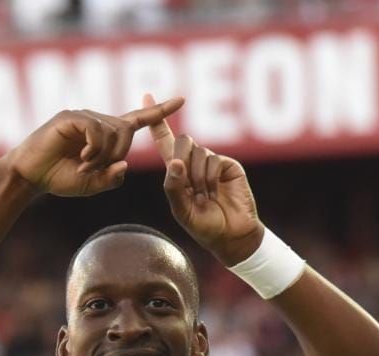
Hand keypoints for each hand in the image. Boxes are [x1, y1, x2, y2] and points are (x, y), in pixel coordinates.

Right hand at [2, 97, 184, 197]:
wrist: (29, 176)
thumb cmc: (58, 179)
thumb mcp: (90, 185)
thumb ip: (109, 178)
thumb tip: (124, 165)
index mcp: (105, 135)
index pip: (138, 120)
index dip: (159, 111)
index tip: (182, 100)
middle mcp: (97, 121)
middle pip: (126, 132)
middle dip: (117, 155)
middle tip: (94, 170)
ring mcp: (84, 116)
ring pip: (113, 131)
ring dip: (103, 155)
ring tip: (83, 167)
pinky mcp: (70, 117)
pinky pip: (96, 129)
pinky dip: (93, 148)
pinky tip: (81, 159)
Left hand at [144, 93, 265, 266]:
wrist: (232, 235)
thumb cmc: (204, 226)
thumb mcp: (181, 211)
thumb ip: (173, 187)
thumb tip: (174, 162)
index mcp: (178, 172)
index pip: (164, 141)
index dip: (156, 122)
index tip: (146, 96)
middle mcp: (194, 162)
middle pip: (182, 142)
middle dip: (181, 161)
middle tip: (189, 189)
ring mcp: (212, 162)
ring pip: (198, 152)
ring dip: (196, 178)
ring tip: (203, 197)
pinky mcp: (228, 164)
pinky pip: (212, 160)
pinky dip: (209, 178)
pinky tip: (214, 193)